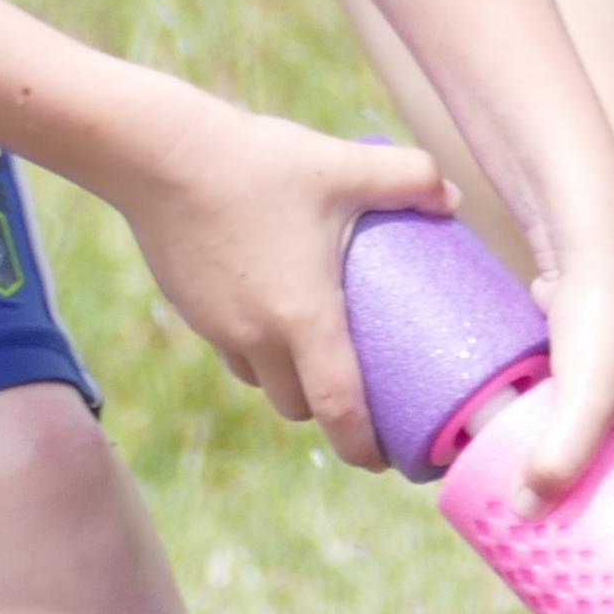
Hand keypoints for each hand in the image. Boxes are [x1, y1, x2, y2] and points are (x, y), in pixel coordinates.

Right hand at [107, 98, 447, 469]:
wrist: (160, 153)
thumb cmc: (257, 163)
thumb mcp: (343, 164)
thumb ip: (408, 177)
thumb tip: (453, 199)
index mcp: (302, 318)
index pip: (338, 409)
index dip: (364, 447)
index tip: (387, 460)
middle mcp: (258, 337)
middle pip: (299, 405)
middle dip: (330, 409)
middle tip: (362, 391)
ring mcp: (218, 327)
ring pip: (262, 379)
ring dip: (290, 378)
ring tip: (318, 347)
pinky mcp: (191, 309)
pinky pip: (232, 348)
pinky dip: (256, 346)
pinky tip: (270, 305)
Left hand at [505, 233, 613, 512]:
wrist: (591, 232)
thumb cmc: (609, 311)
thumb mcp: (588, 394)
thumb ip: (561, 455)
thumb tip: (526, 511)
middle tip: (609, 574)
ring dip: (609, 491)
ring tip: (575, 535)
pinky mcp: (609, 372)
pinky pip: (603, 430)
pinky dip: (583, 456)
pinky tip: (548, 475)